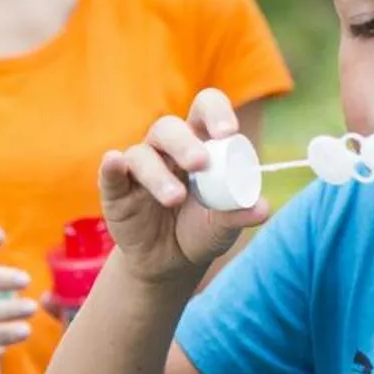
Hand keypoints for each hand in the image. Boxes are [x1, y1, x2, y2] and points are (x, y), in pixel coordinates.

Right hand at [98, 88, 268, 283]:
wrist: (169, 263)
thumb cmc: (200, 231)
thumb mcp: (223, 226)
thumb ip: (239, 214)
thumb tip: (263, 209)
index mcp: (199, 144)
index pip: (204, 110)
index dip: (215, 113)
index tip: (228, 133)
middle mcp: (167, 149)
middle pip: (169, 128)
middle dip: (185, 143)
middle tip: (200, 163)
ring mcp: (139, 167)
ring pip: (141, 154)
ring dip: (157, 174)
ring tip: (174, 199)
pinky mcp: (115, 188)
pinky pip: (110, 172)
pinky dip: (111, 167)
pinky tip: (114, 163)